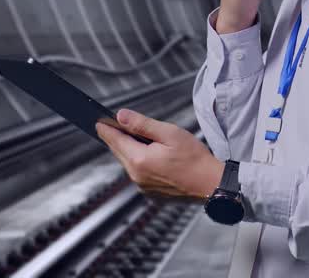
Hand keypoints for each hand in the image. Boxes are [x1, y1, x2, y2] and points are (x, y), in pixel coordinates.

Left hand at [95, 109, 224, 201]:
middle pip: (119, 152)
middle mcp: (137, 176)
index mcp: (139, 159)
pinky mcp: (151, 193)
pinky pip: (139, 174)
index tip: (98, 121)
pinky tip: (154, 157)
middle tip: (117, 125)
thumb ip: (142, 124)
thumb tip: (121, 116)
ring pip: (129, 163)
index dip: (106, 128)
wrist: (210, 184)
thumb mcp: (169, 133)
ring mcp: (143, 186)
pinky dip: (141, 163)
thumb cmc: (195, 158)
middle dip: (118, 138)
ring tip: (143, 139)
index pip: (114, 140)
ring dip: (131, 150)